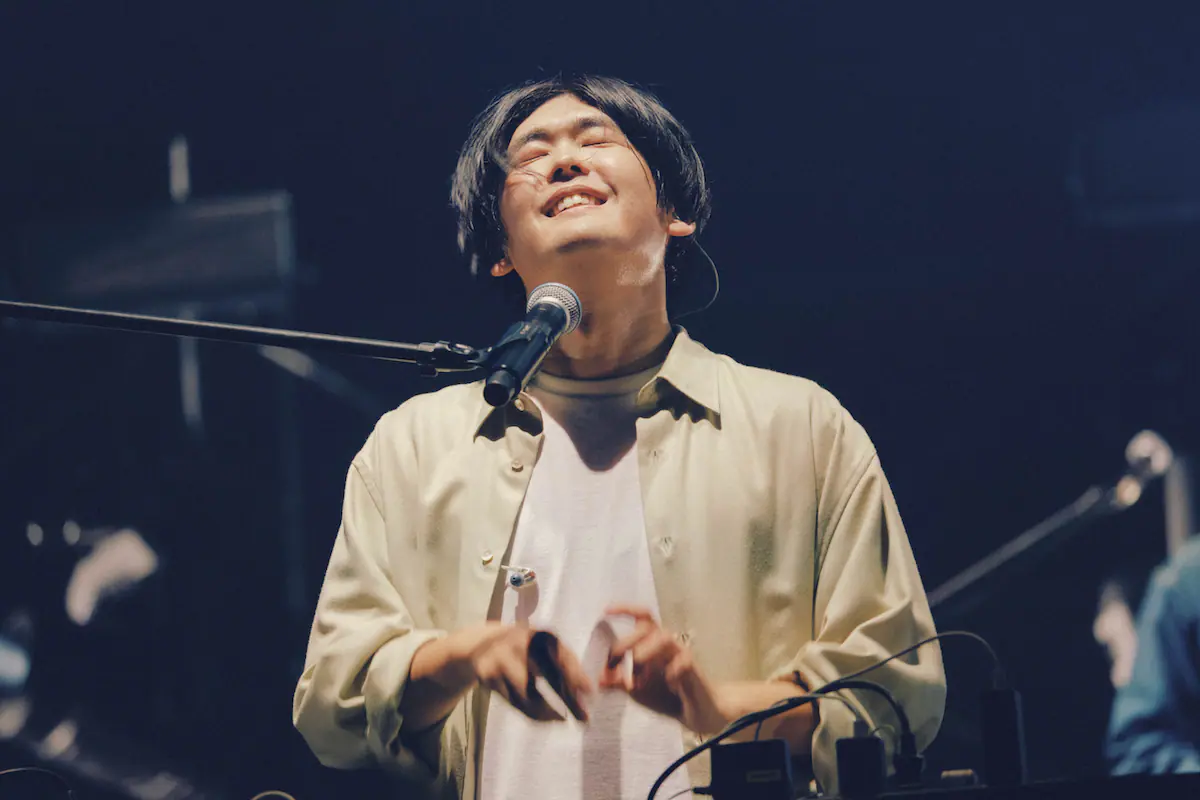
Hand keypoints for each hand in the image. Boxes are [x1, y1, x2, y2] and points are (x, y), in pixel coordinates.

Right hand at [449, 623, 592, 722]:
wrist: (480, 644)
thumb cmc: (524, 650)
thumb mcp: (544, 648)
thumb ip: (566, 663)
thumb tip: (591, 690)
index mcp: (539, 634)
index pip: (562, 656)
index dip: (576, 675)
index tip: (591, 693)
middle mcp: (520, 642)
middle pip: (547, 676)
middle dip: (568, 700)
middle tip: (585, 720)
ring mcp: (501, 658)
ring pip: (528, 695)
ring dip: (548, 712)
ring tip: (562, 719)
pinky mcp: (487, 674)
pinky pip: (513, 702)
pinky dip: (531, 714)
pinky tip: (545, 716)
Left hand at [602, 606, 725, 734]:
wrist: (698, 712)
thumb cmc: (667, 696)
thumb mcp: (637, 691)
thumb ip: (619, 683)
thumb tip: (598, 679)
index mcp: (651, 644)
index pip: (641, 618)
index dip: (625, 610)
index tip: (606, 611)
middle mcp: (666, 645)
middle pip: (647, 627)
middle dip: (627, 641)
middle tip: (615, 660)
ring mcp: (681, 655)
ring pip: (665, 638)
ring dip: (647, 651)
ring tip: (637, 671)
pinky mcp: (694, 670)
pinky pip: (684, 661)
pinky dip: (672, 670)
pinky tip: (667, 682)